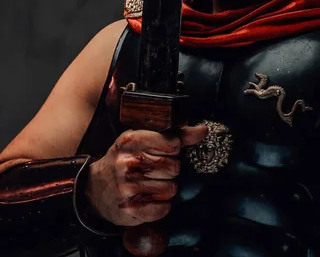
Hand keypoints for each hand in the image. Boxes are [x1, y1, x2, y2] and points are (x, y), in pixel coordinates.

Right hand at [84, 125, 206, 226]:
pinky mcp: (129, 210)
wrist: (95, 188)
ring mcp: (127, 188)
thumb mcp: (144, 139)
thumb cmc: (126, 159)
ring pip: (171, 188)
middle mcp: (128, 163)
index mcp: (132, 140)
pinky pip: (163, 208)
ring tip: (151, 183)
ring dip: (166, 188)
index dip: (174, 149)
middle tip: (156, 169)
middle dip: (171, 169)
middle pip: (174, 167)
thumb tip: (203, 130)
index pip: (173, 144)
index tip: (164, 151)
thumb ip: (176, 134)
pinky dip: (161, 206)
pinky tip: (149, 198)